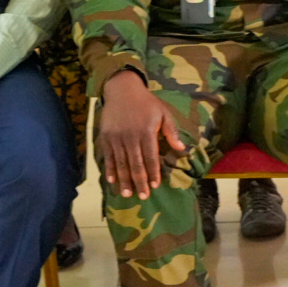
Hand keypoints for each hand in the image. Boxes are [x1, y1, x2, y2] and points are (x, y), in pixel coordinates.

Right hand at [99, 70, 185, 199]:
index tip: (155, 186)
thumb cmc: (147, 103)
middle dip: (139, 181)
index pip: (151, 157)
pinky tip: (112, 181)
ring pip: (121, 163)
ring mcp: (116, 138)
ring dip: (124, 180)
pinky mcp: (106, 137)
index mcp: (146, 131)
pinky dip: (110, 170)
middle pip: (135, 163)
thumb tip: (181, 149)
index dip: (153, 172)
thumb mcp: (163, 113)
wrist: (122, 89)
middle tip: (142, 196)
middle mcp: (130, 136)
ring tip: (127, 194)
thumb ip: (171, 132)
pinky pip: (108, 157)